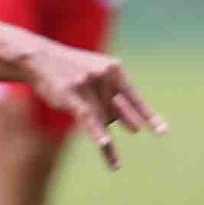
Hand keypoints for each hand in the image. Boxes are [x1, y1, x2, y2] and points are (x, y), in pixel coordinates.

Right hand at [22, 44, 165, 169]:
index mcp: (114, 70)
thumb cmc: (72, 72)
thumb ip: (117, 102)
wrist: (41, 59)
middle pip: (114, 112)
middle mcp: (103, 75)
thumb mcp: (98, 80)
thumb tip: (136, 128)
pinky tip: (105, 145)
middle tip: (120, 119)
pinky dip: (97, 133)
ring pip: (101, 119)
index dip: (148, 116)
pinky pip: (88, 119)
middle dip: (112, 119)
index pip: (134, 98)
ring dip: (100, 132)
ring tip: (101, 138)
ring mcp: (87, 84)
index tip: (162, 132)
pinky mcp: (71, 95)